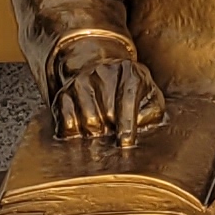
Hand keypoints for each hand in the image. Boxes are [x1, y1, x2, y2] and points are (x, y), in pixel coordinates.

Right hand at [50, 47, 164, 147]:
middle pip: (107, 114)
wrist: (104, 73)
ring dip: (96, 133)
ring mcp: (81, 81)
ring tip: (102, 129)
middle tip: (115, 132)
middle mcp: (103, 72)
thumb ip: (151, 112)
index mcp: (129, 72)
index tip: (125, 142)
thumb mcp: (151, 98)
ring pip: (87, 121)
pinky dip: (75, 133)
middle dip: (113, 129)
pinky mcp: (63, 93)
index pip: (128, 100)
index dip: (127, 124)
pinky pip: (67, 122)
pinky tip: (84, 130)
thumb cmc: (133, 93)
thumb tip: (137, 125)